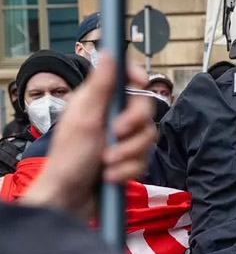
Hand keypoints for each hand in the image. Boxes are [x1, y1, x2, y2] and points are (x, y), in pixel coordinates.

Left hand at [20, 54, 156, 217]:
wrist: (70, 199)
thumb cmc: (69, 160)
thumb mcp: (84, 120)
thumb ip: (100, 87)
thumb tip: (109, 54)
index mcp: (97, 102)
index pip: (126, 79)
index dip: (137, 78)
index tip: (140, 83)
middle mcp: (111, 118)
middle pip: (145, 112)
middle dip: (133, 129)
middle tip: (115, 136)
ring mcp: (120, 140)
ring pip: (147, 139)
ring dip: (128, 155)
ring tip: (107, 164)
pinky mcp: (127, 160)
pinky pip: (144, 161)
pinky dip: (128, 170)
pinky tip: (110, 176)